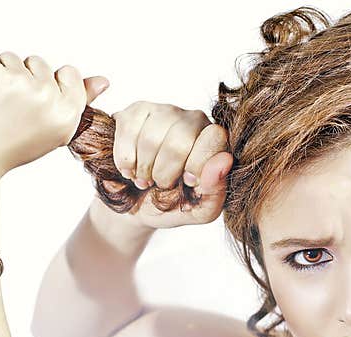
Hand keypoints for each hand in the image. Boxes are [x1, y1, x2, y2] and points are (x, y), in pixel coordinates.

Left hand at [0, 51, 109, 181]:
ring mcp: (16, 82)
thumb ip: (78, 101)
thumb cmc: (11, 146)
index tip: (34, 106)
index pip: (69, 73)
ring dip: (1, 76)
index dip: (51, 85)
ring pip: (12, 58)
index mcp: (67, 113)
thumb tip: (104, 81)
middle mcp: (46, 97)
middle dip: (24, 79)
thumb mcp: (53, 130)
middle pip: (39, 63)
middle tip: (11, 111)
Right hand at [112, 101, 232, 227]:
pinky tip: (130, 169)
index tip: (188, 182)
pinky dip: (126, 160)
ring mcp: (164, 111)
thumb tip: (224, 160)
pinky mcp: (136, 112)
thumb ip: (217, 191)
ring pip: (151, 138)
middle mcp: (193, 119)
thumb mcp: (200, 211)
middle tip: (161, 185)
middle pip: (179, 141)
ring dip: (143, 169)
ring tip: (145, 179)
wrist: (138, 206)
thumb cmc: (174, 206)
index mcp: (216, 141)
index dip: (197, 164)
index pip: (214, 136)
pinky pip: (128, 132)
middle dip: (165, 173)